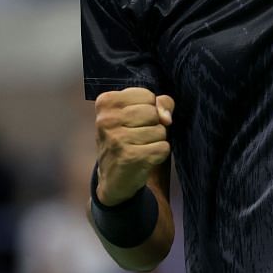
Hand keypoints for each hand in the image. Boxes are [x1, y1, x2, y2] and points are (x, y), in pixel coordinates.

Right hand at [94, 88, 173, 204]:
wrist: (113, 177)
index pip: (147, 95)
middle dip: (153, 125)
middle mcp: (107, 120)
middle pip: (153, 113)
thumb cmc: (127, 138)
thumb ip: (158, 104)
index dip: (149, 108)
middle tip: (137, 136)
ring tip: (139, 147)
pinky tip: (144, 158)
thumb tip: (166, 118)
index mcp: (106, 102)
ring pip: (160, 131)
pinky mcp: (129, 157)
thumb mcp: (136, 113)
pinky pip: (163, 148)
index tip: (134, 120)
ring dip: (156, 141)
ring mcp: (116, 139)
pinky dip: (159, 154)